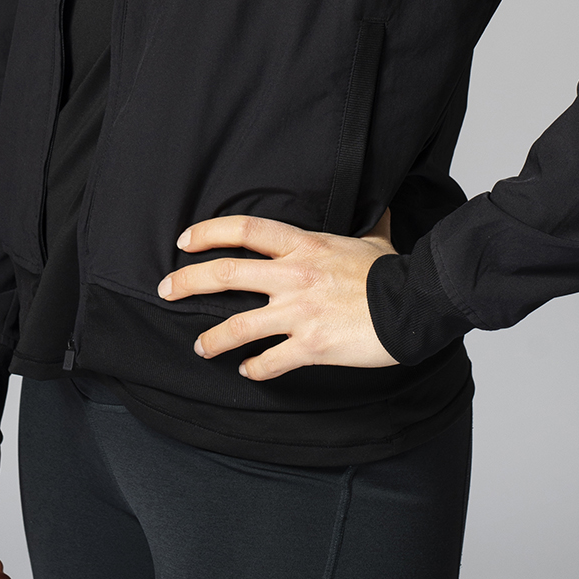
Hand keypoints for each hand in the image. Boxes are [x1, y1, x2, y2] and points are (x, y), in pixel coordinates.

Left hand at [157, 208, 399, 380]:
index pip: (245, 231)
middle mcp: (292, 276)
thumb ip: (368, 227)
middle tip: (166, 289)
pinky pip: (270, 362)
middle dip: (188, 281)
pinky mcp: (309, 346)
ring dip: (212, 338)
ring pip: (237, 326)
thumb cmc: (392, 274)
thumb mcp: (375, 241)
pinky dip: (255, 369)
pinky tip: (248, 372)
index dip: (209, 233)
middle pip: (225, 274)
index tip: (185, 240)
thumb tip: (381, 206)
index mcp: (303, 246)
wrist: (412, 305)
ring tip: (200, 347)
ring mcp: (298, 313)